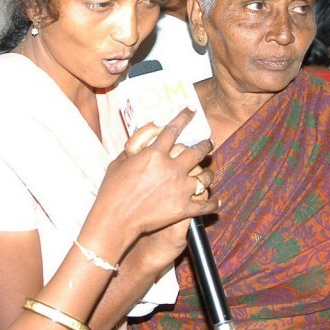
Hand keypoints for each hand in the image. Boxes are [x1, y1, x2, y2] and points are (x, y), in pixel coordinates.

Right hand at [100, 108, 215, 238]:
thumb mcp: (121, 158)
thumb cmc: (113, 188)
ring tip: (208, 173)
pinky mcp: (184, 209)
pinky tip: (215, 202)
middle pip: (197, 151)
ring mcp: (180, 189)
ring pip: (205, 176)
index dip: (184, 117)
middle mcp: (172, 168)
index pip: (174, 129)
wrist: (116, 219)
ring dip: (209, 173)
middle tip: (208, 143)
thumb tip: (157, 126)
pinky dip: (212, 203)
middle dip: (205, 145)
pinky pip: (205, 204)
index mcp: (155, 154)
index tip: (192, 110)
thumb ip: (139, 141)